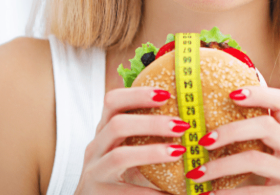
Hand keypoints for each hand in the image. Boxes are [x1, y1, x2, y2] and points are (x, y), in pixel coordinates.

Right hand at [74, 86, 190, 193]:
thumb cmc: (120, 177)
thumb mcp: (128, 151)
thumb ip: (145, 134)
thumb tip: (185, 118)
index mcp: (104, 132)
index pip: (112, 101)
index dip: (137, 94)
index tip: (166, 94)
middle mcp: (95, 149)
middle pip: (117, 125)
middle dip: (151, 123)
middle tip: (182, 125)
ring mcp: (94, 172)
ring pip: (119, 156)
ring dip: (152, 152)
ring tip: (179, 152)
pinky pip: (129, 192)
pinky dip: (154, 193)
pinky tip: (175, 193)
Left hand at [185, 86, 279, 193]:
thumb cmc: (258, 181)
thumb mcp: (253, 155)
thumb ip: (239, 138)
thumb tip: (197, 123)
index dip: (260, 93)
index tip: (231, 94)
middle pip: (267, 126)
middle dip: (231, 131)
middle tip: (203, 141)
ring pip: (256, 159)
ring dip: (220, 166)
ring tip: (197, 173)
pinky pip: (255, 191)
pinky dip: (228, 193)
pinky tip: (210, 194)